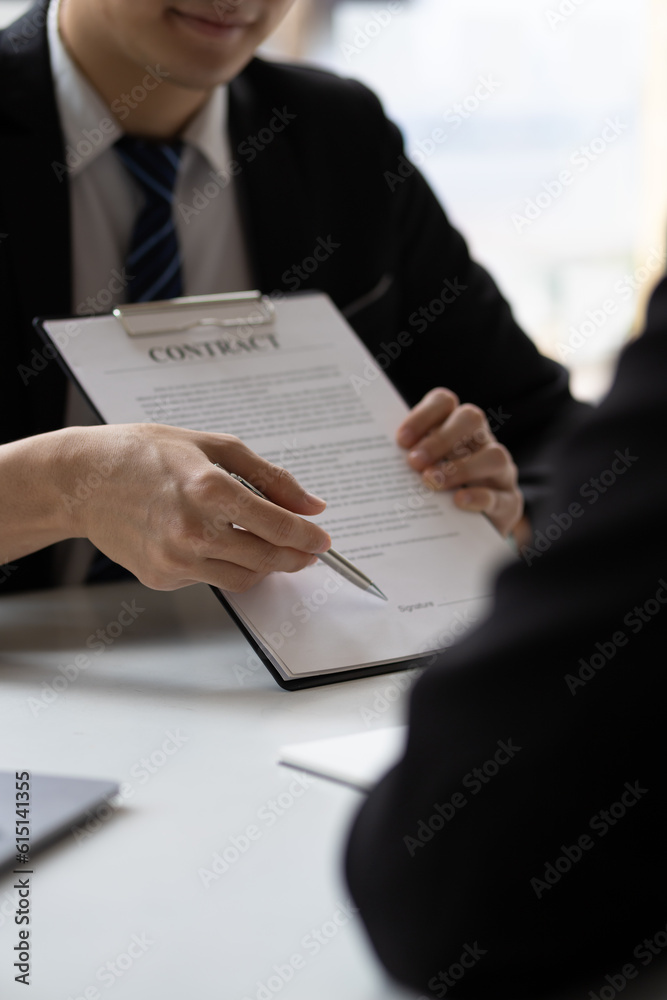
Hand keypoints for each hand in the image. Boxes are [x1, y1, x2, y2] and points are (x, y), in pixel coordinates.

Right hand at [53, 424, 330, 590]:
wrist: (84, 480)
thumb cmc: (145, 454)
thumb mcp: (213, 446)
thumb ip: (269, 476)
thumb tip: (310, 505)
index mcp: (210, 489)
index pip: (278, 526)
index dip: (308, 537)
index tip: (322, 539)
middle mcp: (193, 530)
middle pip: (267, 559)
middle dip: (295, 557)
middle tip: (306, 551)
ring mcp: (175, 559)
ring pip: (244, 578)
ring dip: (263, 565)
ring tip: (263, 545)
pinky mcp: (161, 577)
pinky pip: (210, 579)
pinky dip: (222, 564)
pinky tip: (212, 542)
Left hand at [396, 387, 524, 538]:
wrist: (462, 536)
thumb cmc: (433, 496)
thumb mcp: (418, 474)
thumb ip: (406, 462)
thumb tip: (375, 459)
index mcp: (456, 429)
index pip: (444, 403)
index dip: (423, 415)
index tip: (401, 441)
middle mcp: (482, 443)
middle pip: (471, 418)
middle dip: (441, 438)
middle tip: (414, 462)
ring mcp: (500, 472)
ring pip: (494, 455)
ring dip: (460, 468)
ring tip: (431, 483)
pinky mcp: (509, 502)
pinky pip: (502, 496)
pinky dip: (479, 496)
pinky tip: (459, 502)